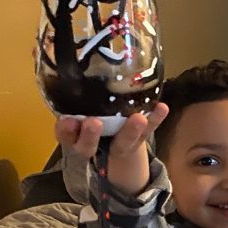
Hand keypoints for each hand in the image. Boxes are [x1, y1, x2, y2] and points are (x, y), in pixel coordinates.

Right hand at [54, 103, 168, 195]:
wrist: (113, 146)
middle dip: (90, 136)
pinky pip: (147, 132)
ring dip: (130, 131)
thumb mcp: (76, 117)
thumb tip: (71, 81)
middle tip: (93, 123)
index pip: (66, 137)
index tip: (67, 121)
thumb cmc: (88, 122)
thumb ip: (73, 106)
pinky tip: (162, 108)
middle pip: (90, 146)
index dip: (65, 131)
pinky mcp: (137, 140)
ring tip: (139, 119)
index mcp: (74, 138)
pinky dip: (155, 119)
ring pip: (122, 142)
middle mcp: (95, 145)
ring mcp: (119, 144)